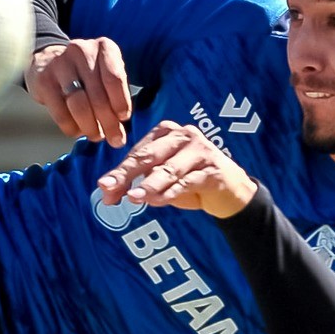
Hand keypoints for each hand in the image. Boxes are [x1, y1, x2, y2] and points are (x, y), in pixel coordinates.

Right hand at [25, 38, 132, 147]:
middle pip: (98, 95)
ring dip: (90, 127)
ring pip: (79, 106)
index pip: (114, 78)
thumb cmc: (86, 72)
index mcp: (104, 48)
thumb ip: (116, 93)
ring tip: (96, 135)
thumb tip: (121, 128)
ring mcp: (60, 65)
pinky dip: (72, 128)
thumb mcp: (105, 72)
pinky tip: (77, 131)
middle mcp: (82, 51)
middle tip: (115, 138)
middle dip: (108, 123)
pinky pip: (61, 113)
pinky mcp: (44, 81)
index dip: (121, 103)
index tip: (123, 118)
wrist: (48, 60)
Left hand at [96, 121, 257, 218]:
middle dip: (126, 174)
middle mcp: (183, 136)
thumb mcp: (161, 179)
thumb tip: (108, 193)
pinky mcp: (213, 169)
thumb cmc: (190, 179)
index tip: (104, 188)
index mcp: (166, 132)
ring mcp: (200, 151)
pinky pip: (187, 182)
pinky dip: (171, 192)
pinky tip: (158, 201)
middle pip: (149, 156)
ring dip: (149, 185)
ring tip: (133, 197)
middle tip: (108, 188)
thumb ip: (137, 182)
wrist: (230, 191)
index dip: (119, 171)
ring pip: (169, 169)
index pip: (137, 152)